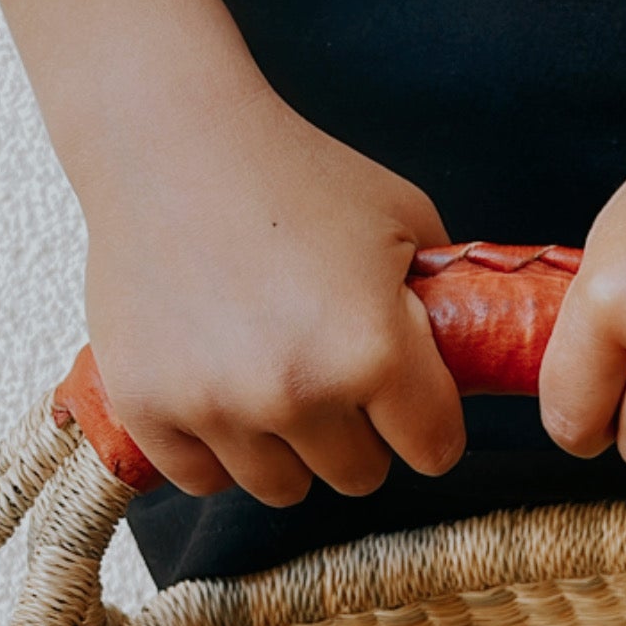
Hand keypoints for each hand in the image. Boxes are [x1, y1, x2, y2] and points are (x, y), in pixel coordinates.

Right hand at [81, 76, 463, 502]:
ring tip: (273, 378)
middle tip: (330, 373)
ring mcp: (216, 406)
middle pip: (358, 476)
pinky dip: (217, 450)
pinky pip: (204, 479)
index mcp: (374, 351)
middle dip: (356, 434)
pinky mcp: (147, 408)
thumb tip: (478, 354)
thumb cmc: (293, 171)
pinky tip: (219, 391)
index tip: (407, 398)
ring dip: (288, 448)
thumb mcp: (404, 219)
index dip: (427, 422)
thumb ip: (447, 300)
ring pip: (282, 488)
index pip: (433, 450)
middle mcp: (296, 391)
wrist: (167, 137)